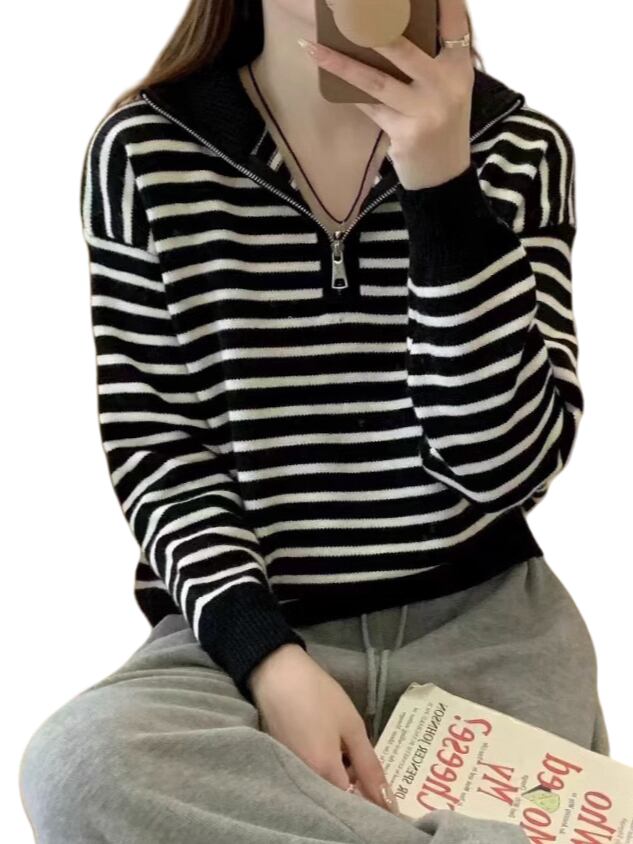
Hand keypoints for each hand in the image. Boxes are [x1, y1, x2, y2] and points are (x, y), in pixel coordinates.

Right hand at [248, 643, 398, 814]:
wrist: (276, 673)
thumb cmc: (318, 695)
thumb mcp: (351, 726)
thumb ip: (369, 766)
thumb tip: (388, 803)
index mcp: (324, 773)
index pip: (353, 807)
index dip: (372, 805)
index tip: (387, 802)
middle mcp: (304, 782)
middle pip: (336, 801)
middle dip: (357, 795)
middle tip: (372, 777)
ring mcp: (291, 773)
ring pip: (323, 790)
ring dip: (342, 783)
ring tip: (357, 765)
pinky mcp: (283, 764)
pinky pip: (311, 779)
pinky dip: (326, 773)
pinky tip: (337, 757)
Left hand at [299, 0, 473, 189]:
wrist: (443, 175)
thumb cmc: (440, 123)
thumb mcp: (447, 87)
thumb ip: (429, 58)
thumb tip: (384, 28)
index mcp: (459, 67)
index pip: (453, 22)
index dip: (442, 1)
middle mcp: (445, 85)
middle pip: (403, 47)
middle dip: (371, 26)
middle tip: (342, 8)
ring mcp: (424, 111)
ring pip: (376, 79)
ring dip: (341, 63)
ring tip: (313, 46)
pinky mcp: (405, 133)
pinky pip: (369, 106)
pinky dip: (347, 91)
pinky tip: (325, 77)